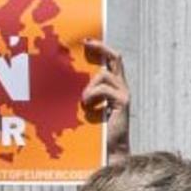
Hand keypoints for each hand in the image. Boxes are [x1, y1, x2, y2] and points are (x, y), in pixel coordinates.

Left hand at [81, 39, 130, 161]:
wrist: (109, 149)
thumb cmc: (96, 131)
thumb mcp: (88, 106)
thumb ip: (85, 93)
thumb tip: (67, 80)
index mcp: (114, 87)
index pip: (112, 61)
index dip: (101, 48)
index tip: (86, 41)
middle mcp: (122, 87)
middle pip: (115, 58)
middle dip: (101, 47)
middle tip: (86, 42)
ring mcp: (124, 93)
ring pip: (104, 75)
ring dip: (90, 86)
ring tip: (84, 102)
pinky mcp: (123, 101)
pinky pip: (104, 89)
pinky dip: (92, 96)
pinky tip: (89, 106)